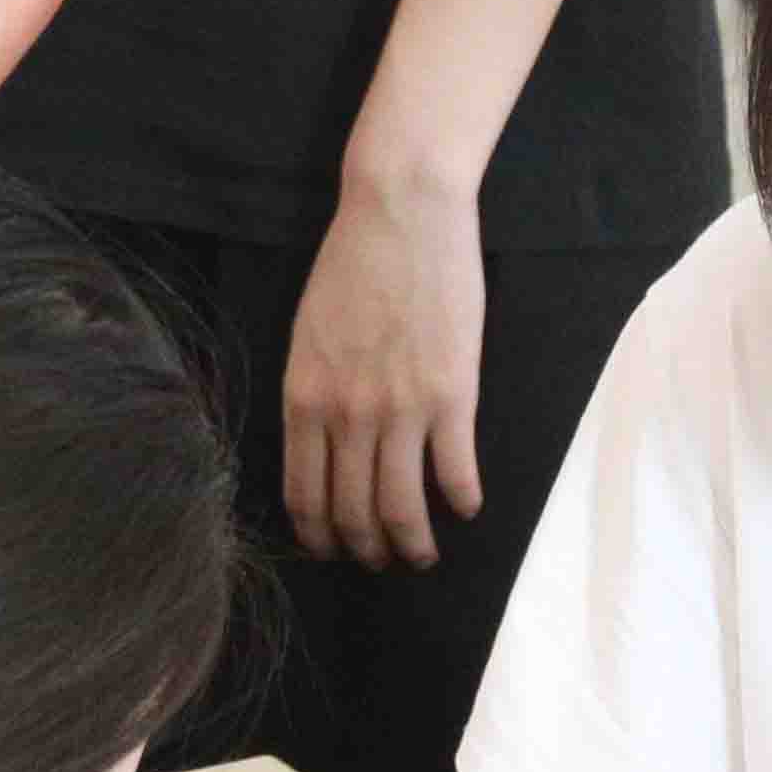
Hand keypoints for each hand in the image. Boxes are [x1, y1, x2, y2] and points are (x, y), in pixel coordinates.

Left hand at [283, 165, 485, 573]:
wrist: (401, 211)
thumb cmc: (352, 265)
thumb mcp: (308, 335)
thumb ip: (313, 395)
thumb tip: (322, 449)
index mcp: (304, 399)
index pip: (304, 495)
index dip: (319, 536)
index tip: (333, 549)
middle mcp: (347, 415)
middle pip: (354, 514)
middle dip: (368, 551)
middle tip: (382, 560)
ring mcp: (400, 409)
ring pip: (403, 509)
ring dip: (415, 544)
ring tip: (424, 553)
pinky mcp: (452, 396)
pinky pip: (456, 473)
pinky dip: (463, 501)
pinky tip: (467, 505)